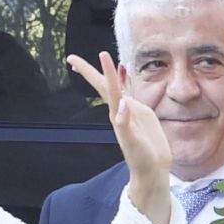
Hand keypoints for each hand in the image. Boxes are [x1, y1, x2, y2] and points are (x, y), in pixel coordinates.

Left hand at [66, 52, 171, 223]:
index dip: (104, 71)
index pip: (108, 88)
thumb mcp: (132, 142)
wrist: (152, 169)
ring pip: (116, 87)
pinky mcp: (141, 114)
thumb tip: (123, 103)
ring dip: (106, 74)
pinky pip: (129, 93)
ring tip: (99, 60)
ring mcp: (130, 111)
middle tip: (71, 58)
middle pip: (104, 85)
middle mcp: (121, 110)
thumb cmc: (141, 159)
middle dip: (89, 71)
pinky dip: (124, 82)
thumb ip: (126, 124)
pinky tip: (122, 76)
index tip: (101, 54)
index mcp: (117, 114)